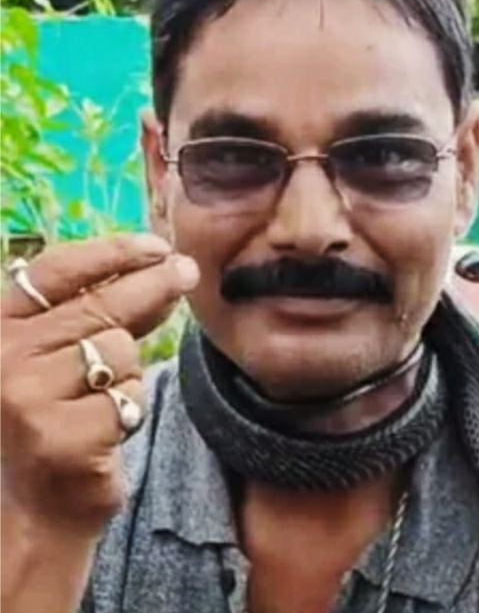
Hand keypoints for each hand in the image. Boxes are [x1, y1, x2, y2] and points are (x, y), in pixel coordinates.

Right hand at [0, 234, 198, 536]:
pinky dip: (130, 409)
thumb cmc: (59, 417)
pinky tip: (107, 428)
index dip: (111, 252)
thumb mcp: (67, 354)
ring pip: (119, 352)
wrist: (39, 505)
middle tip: (188, 273)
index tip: (157, 246)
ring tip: (105, 400)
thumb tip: (163, 265)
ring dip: (129, 373)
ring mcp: (26, 399)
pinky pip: (127, 397)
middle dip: (152, 286)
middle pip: (98, 306)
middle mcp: (0, 359)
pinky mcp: (60, 437)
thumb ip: (102, 311)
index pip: (54, 272)